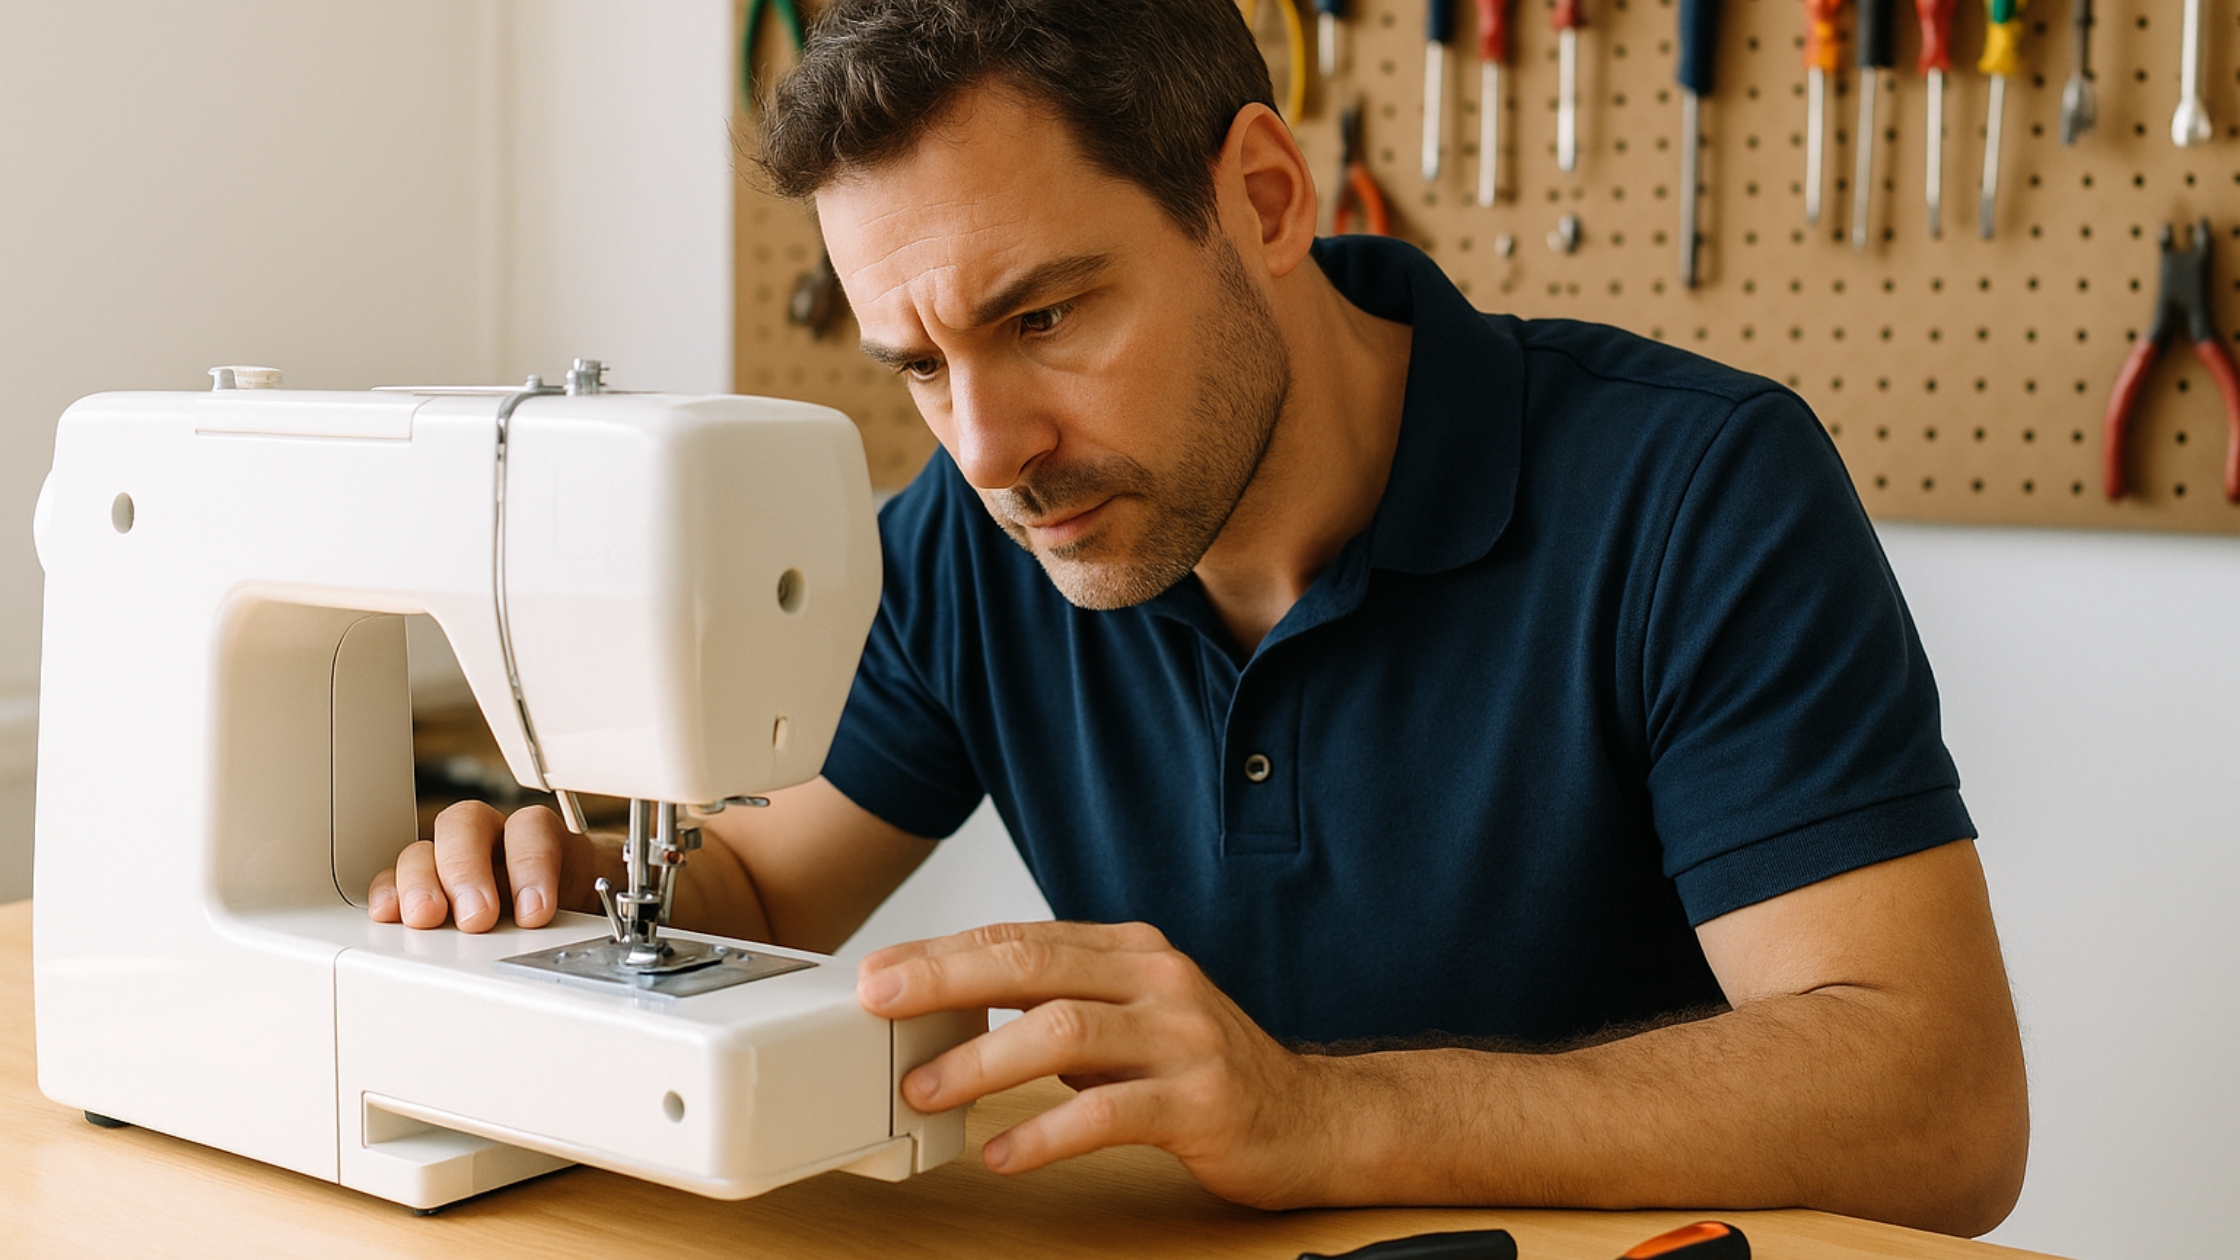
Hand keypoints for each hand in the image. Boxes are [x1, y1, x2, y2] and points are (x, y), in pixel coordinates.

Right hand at [367, 801, 598, 931]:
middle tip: (477, 917)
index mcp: (542, 837)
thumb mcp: (592, 906)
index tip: (534, 913)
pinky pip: (395, 878)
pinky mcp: (422, 887)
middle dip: (467, 871)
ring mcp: (452, 860)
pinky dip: (389, 893)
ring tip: (426, 918)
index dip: (530, 865)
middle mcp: (493, 840)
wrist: (573, 911)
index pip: (530, 828)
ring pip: (425, 848)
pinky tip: (389, 913)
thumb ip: (584, 913)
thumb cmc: (579, 902)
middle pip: (466, 825)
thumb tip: (582, 937)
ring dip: (421, 883)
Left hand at [855, 920, 1345, 1208]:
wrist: (1317, 1120)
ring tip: (925, 1089)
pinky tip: (1004, 1152)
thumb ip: (1060, 1009)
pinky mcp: (1201, 1101)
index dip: (944, 952)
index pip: (1023, 937)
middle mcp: (1157, 980)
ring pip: (1064, 1030)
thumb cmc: (1208, 1073)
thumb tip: (957, 1016)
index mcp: (1133, 953)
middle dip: (946, 981)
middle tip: (881, 1002)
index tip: (881, 971)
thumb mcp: (1131, 1022)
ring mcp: (1182, 1037)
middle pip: (1033, 964)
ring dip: (983, 1061)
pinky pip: (1109, 1112)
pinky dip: (1046, 1133)